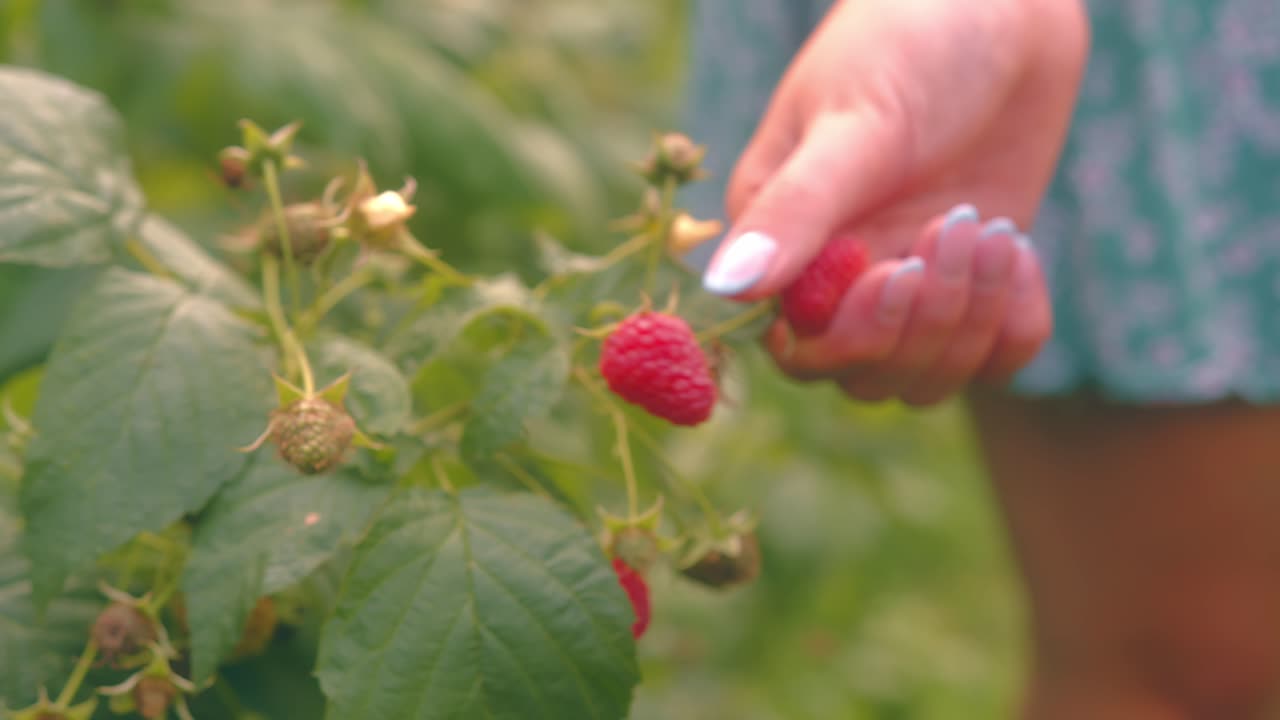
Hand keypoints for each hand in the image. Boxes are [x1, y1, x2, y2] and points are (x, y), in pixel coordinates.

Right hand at [700, 0, 1087, 403]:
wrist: (1000, 5)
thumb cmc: (907, 41)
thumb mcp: (851, 124)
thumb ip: (795, 210)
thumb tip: (725, 287)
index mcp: (785, 243)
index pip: (798, 348)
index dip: (853, 335)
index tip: (900, 269)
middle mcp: (840, 279)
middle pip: (867, 377)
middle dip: (922, 325)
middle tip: (957, 225)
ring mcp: (910, 285)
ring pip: (929, 378)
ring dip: (971, 321)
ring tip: (992, 229)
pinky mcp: (976, 285)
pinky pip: (996, 358)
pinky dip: (1014, 324)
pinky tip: (1018, 251)